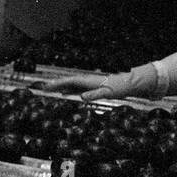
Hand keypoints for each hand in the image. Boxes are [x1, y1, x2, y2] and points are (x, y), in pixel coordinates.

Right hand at [40, 64, 157, 101]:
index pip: (70, 81)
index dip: (58, 84)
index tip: (47, 87)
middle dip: (56, 84)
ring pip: (72, 84)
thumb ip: (94, 94)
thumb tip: (81, 97)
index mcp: (89, 81)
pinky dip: (69, 89)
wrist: (132, 83)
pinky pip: (78, 87)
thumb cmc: (120, 88)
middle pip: (69, 81)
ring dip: (62, 87)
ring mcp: (90, 82)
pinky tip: (67, 93)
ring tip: (51, 91)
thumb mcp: (108, 93)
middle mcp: (88, 80)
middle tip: (44, 88)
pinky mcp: (94, 86)